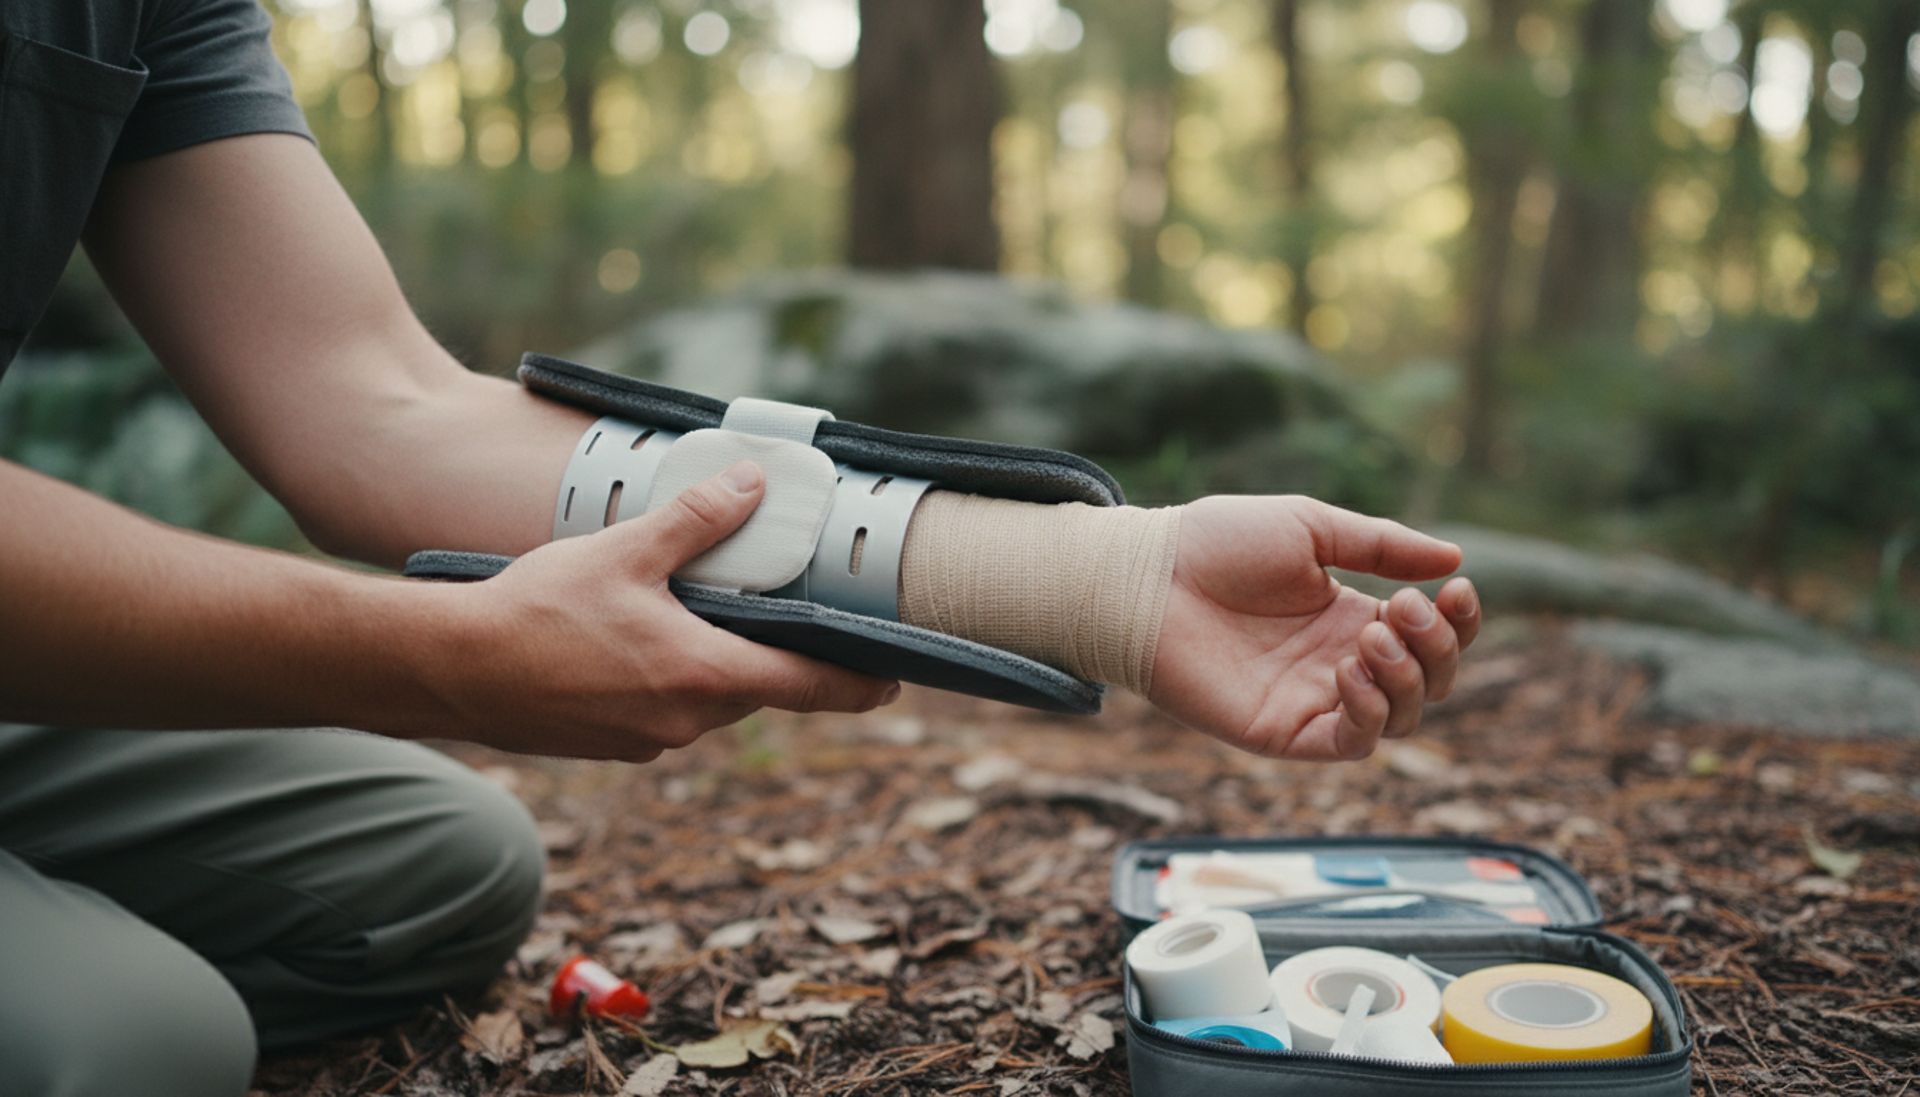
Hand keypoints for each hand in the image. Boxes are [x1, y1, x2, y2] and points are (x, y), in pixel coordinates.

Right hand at [419, 461, 899, 761]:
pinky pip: (666, 711)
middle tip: (771, 607)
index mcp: (703, 675)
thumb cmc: (535, 611)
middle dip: (766, 651)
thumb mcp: (624, 551)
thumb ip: (697, 520)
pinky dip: (669, 678)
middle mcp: (687, 721)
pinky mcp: (616, 746)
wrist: (452, 671)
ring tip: (685, 612)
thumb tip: (753, 485)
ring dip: (711, 662)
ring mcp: (650, 741)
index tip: (893, 679)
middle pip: (757, 687)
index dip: (858, 683)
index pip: (809, 687)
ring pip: (709, 698)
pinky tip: (633, 641)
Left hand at [1149, 495, 1477, 760]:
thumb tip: (1453, 560)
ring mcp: (1314, 701)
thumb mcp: (1309, 528)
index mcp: (1349, 617)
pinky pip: (1352, 744)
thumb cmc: (1217, 545)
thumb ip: (1381, 545)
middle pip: (1428, 682)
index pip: (1430, 637)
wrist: (1148, 578)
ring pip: (1402, 718)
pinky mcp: (1284, 732)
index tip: (1457, 588)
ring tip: (1371, 637)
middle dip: (1437, 647)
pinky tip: (1349, 670)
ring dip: (1407, 679)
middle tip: (1400, 607)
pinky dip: (1369, 713)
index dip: (1458, 622)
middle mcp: (1340, 663)